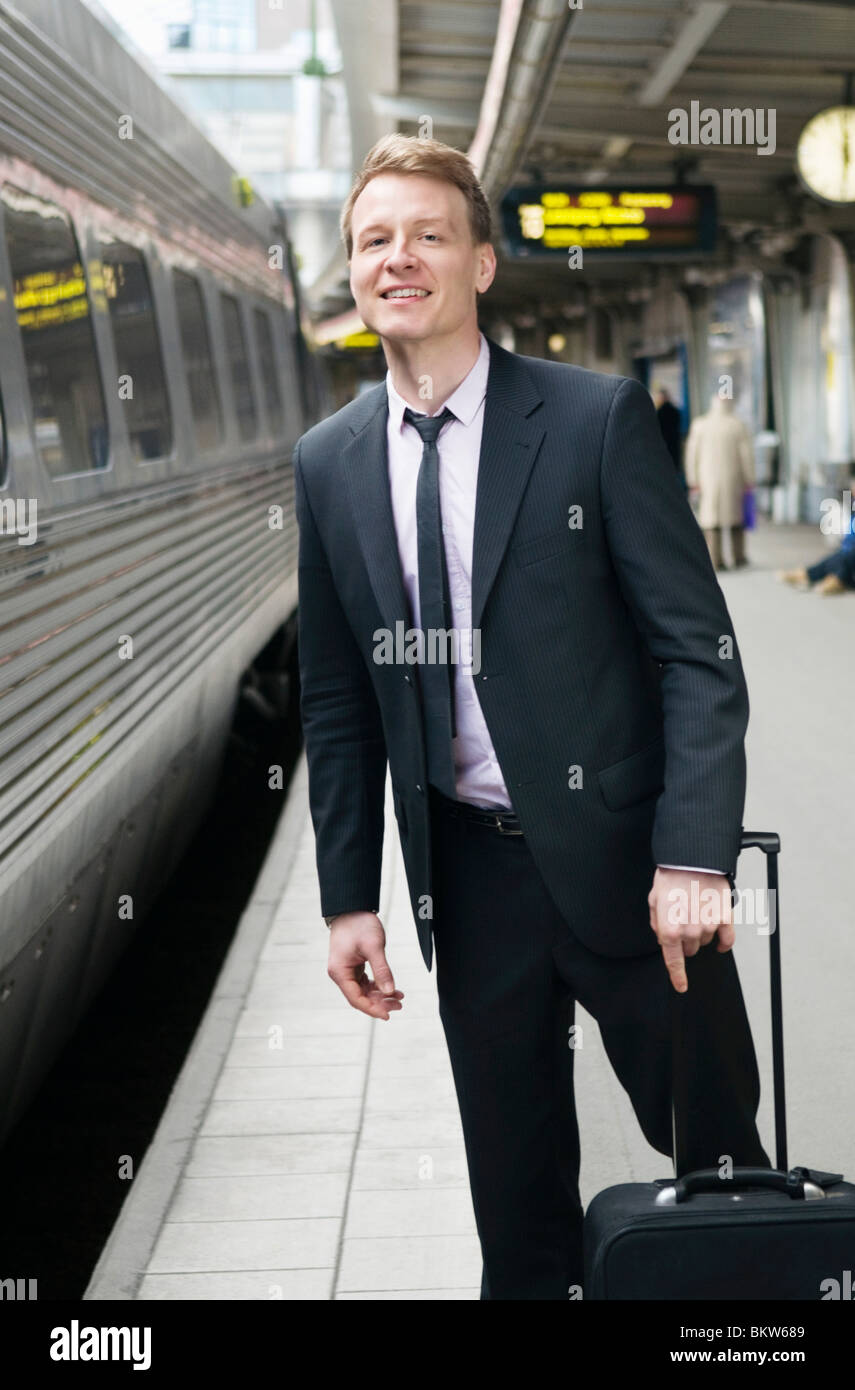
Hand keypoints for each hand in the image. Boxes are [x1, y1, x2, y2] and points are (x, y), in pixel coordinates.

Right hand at [327, 912, 403, 1019]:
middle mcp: (340, 974)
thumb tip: (389, 991)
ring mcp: (346, 970)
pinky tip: (392, 989)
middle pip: (360, 997)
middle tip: (399, 1004)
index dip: (372, 1009)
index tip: (388, 1015)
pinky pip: (365, 982)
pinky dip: (378, 986)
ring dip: (380, 995)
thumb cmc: (359, 924)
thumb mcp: (373, 947)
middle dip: (380, 1003)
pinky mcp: (353, 966)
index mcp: (340, 972)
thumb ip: (382, 970)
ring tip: (399, 997)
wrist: (352, 908)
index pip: (356, 998)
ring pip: (364, 991)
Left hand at [647, 868, 733, 992]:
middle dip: (684, 940)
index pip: (673, 961)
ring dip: (701, 933)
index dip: (677, 976)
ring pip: (706, 942)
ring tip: (696, 911)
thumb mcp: (654, 901)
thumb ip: (657, 923)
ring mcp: (709, 926)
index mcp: (669, 929)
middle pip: (689, 950)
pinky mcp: (725, 918)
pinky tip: (721, 942)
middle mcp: (690, 931)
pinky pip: (727, 940)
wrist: (691, 859)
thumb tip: (663, 937)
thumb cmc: (671, 877)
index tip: (681, 986)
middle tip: (682, 919)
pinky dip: (724, 943)